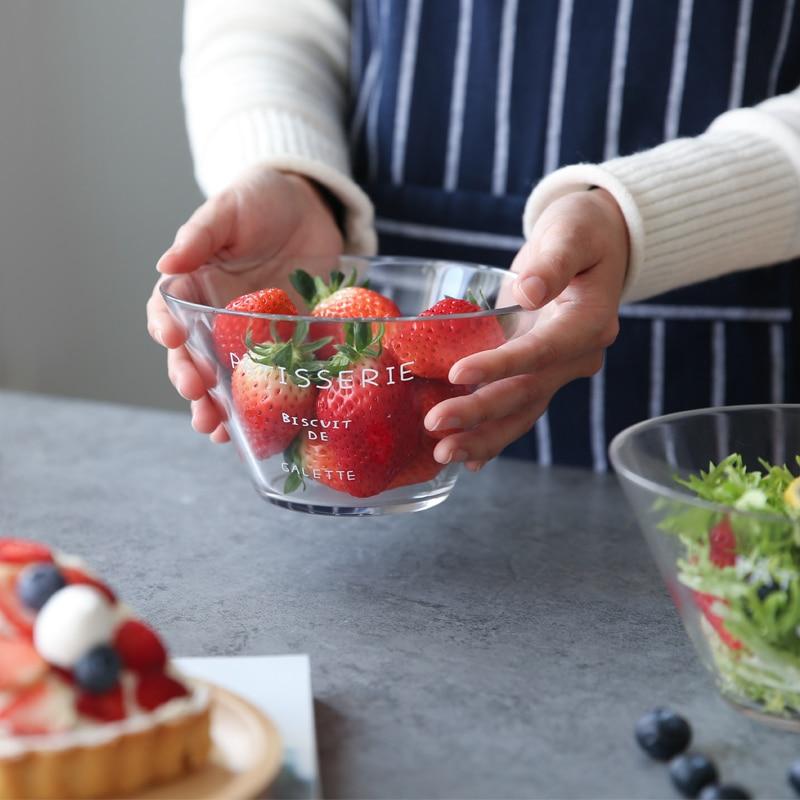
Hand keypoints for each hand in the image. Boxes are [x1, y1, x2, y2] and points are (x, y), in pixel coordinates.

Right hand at [147, 166, 343, 442]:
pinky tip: (264, 428)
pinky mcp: (289, 345)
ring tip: (218, 431)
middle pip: (193, 356)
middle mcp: (217, 317)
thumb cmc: (262, 200)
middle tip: (198, 398)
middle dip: (191, 381)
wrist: (312, 208)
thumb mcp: (229, 208)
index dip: (166, 327)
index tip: (171, 338)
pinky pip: (276, 378)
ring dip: (220, 406)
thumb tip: (167, 262)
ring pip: (228, 377)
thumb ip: (201, 234)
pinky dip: (269, 404)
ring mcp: (253, 336)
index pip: (168, 310)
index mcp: (195, 284)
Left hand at [424, 188, 628, 468]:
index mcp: (589, 323)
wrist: (594, 244)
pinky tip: (467, 458)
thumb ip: (553, 260)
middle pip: (526, 392)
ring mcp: (558, 370)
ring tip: (444, 456)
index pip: (541, 351)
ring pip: (522, 412)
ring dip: (483, 437)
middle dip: (480, 414)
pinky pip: (516, 408)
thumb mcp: (572, 231)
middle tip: (435, 427)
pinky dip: (492, 434)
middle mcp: (577, 356)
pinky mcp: (538, 372)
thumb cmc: (582, 231)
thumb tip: (529, 291)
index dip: (500, 365)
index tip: (458, 374)